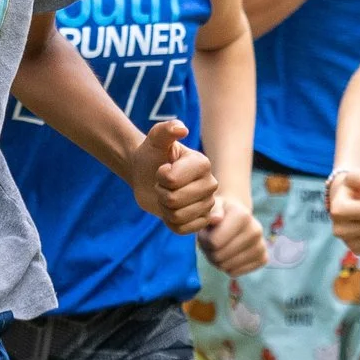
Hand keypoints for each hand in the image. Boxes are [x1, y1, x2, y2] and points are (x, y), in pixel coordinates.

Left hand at [128, 119, 217, 233]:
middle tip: (163, 184)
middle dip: (161, 193)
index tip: (162, 168)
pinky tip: (171, 209)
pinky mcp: (201, 221)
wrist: (148, 174)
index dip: (161, 177)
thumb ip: (166, 130)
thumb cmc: (152, 155)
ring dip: (164, 207)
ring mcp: (208, 205)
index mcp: (203, 164)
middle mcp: (211, 184)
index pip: (172, 180)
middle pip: (175, 200)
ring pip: (177, 216)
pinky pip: (182, 229)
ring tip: (167, 195)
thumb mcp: (155, 139)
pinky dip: (170, 221)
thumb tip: (181, 129)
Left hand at [200, 192, 267, 275]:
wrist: (237, 219)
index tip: (206, 232)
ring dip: (216, 260)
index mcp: (243, 216)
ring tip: (219, 247)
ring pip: (226, 266)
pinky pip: (234, 273)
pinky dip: (227, 267)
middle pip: (219, 256)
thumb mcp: (212, 207)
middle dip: (209, 251)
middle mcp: (256, 230)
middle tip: (211, 242)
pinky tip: (229, 255)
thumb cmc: (219, 214)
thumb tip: (215, 219)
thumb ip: (211, 211)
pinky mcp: (263, 259)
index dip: (204, 240)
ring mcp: (261, 246)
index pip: (214, 242)